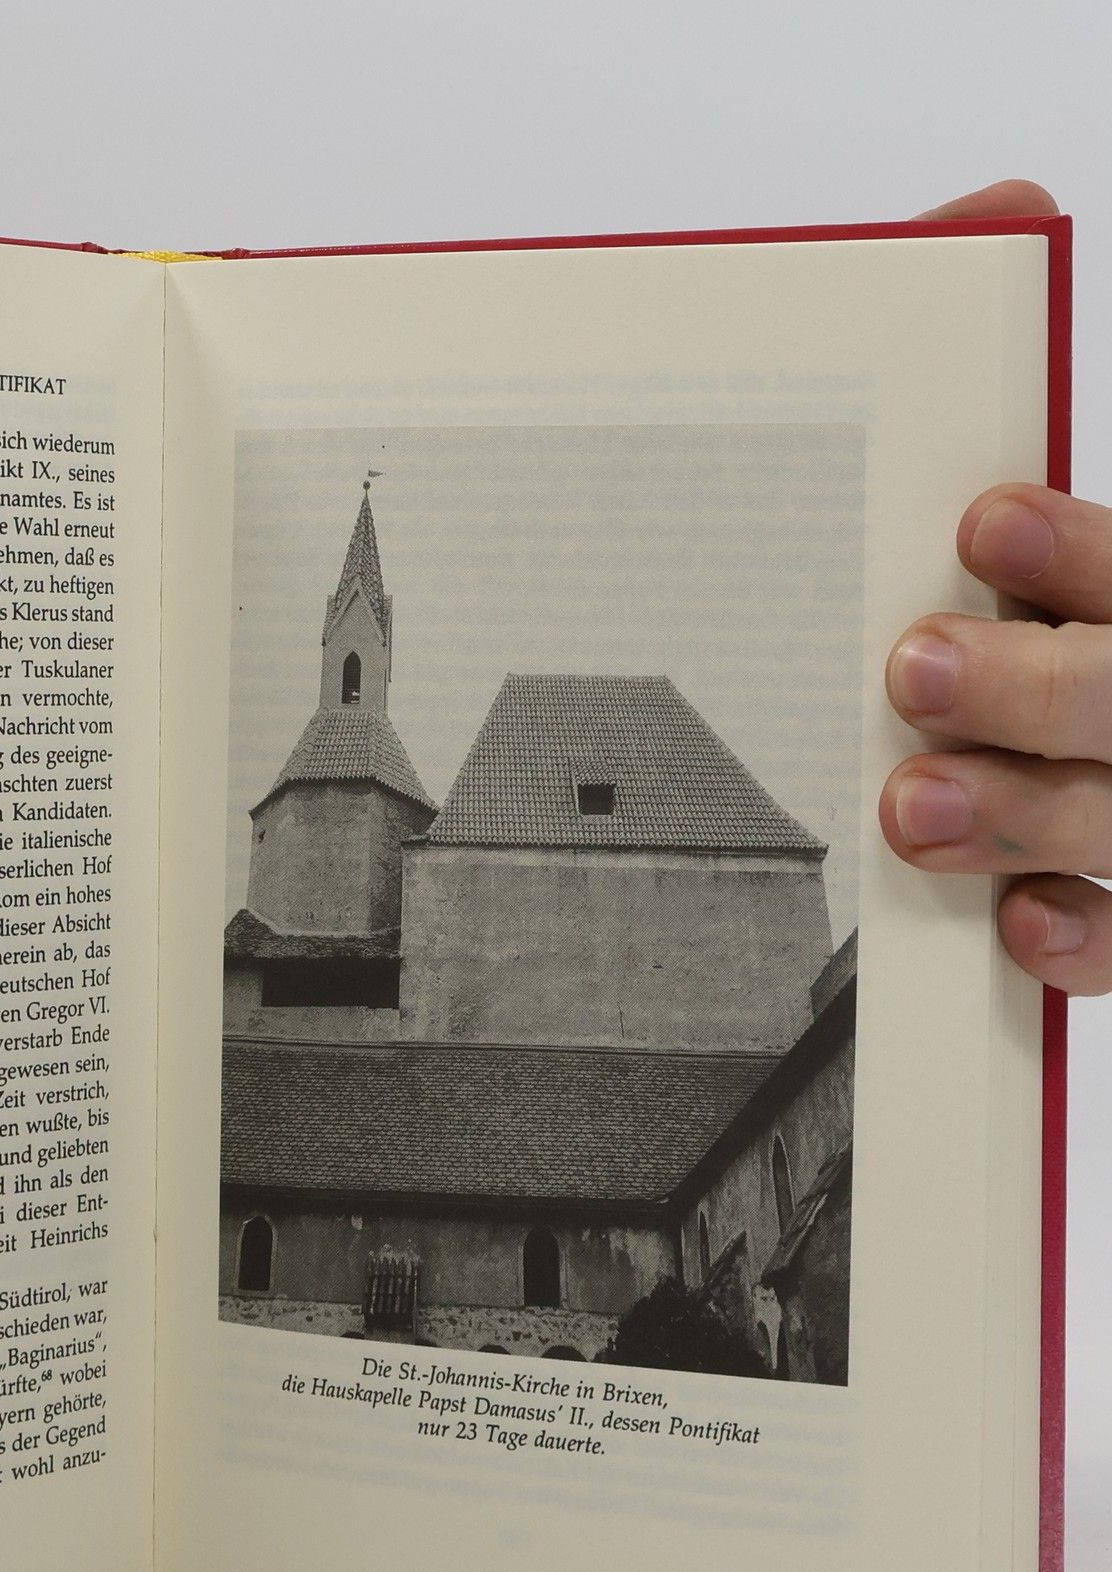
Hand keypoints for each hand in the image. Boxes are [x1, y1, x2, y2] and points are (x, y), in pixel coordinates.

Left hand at [882, 181, 1110, 989]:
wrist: (942, 693)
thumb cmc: (968, 581)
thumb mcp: (970, 480)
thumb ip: (977, 335)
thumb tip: (1010, 209)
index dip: (1085, 544)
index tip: (984, 521)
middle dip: (1042, 684)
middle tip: (911, 669)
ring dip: (1034, 809)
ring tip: (911, 804)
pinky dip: (1086, 937)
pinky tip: (1015, 926)